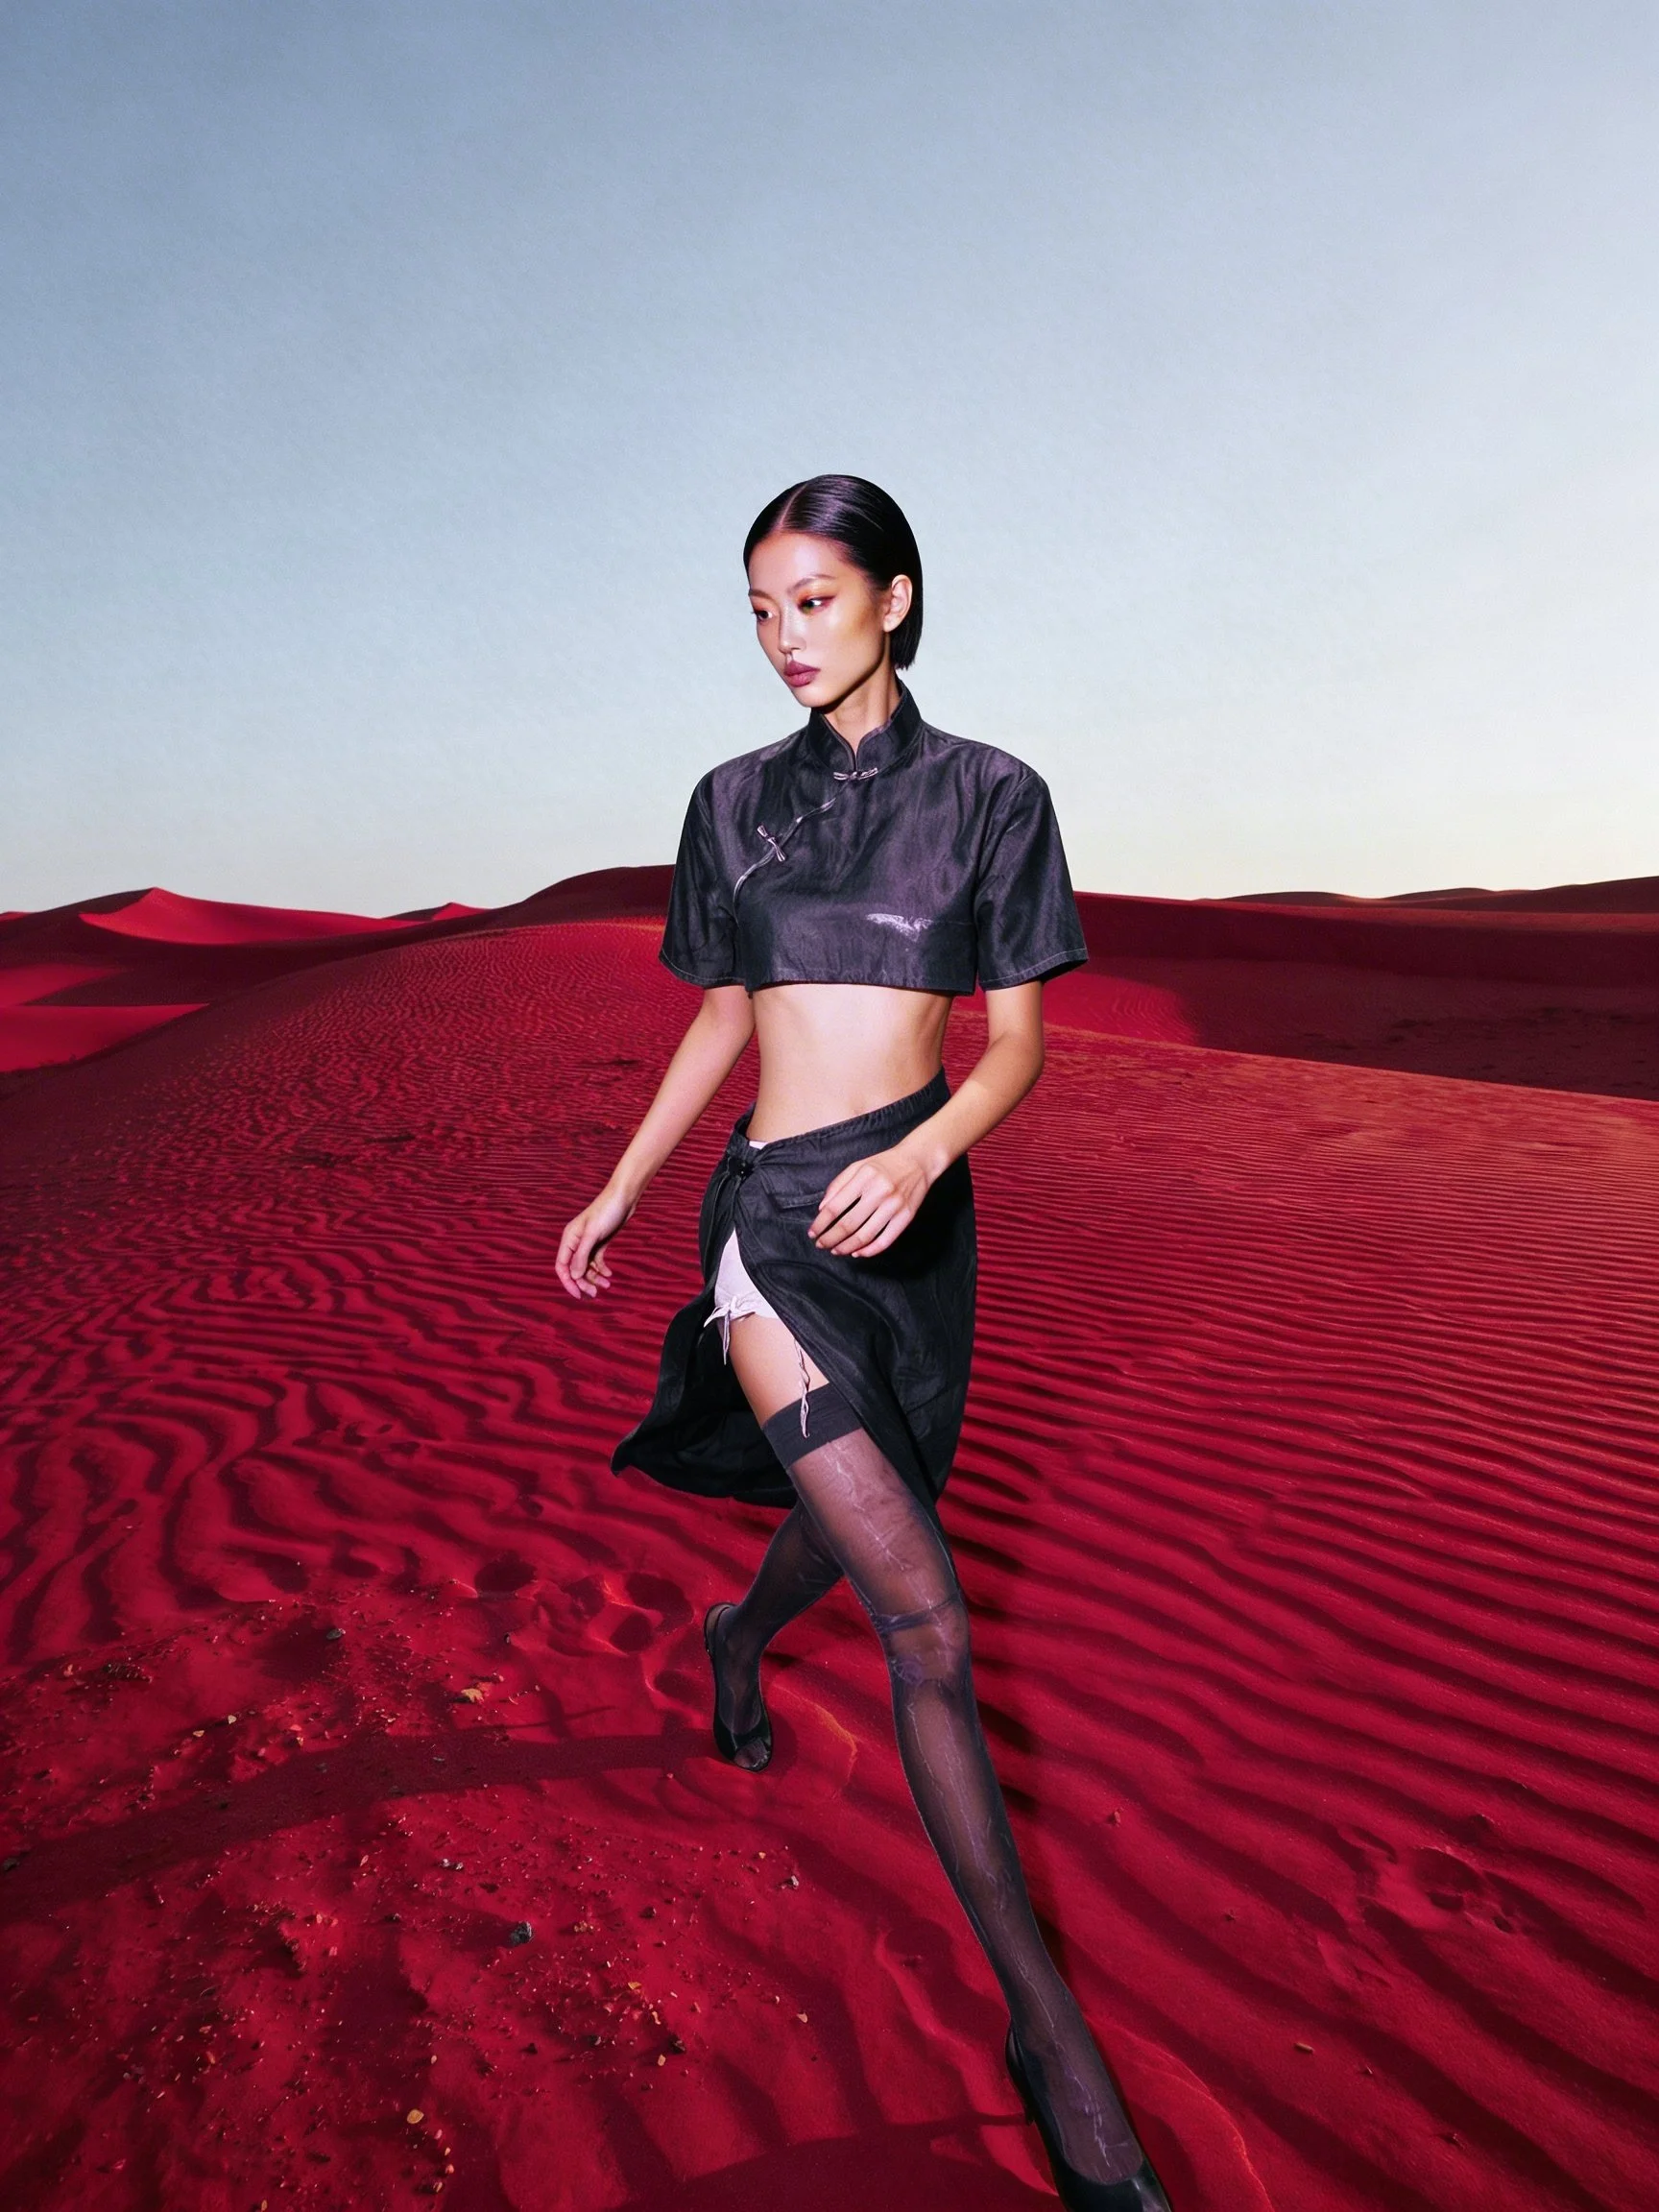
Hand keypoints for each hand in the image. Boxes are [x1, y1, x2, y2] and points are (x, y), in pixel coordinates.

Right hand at [556, 1186, 635, 1300]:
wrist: (624, 1199)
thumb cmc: (606, 1213)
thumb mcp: (593, 1235)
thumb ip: (582, 1256)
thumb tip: (573, 1277)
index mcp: (569, 1239)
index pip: (562, 1266)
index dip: (568, 1282)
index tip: (579, 1294)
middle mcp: (575, 1243)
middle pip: (574, 1269)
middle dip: (583, 1282)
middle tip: (595, 1294)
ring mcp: (587, 1243)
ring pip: (586, 1267)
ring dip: (595, 1278)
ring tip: (607, 1285)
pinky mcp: (599, 1243)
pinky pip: (597, 1262)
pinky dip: (602, 1269)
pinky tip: (609, 1275)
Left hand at [808, 1144, 931, 1258]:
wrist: (919, 1161)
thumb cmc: (885, 1164)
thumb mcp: (858, 1166)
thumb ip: (838, 1185)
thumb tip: (822, 1209)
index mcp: (864, 1177)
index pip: (835, 1207)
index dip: (821, 1223)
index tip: (813, 1233)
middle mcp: (879, 1192)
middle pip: (848, 1224)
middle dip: (830, 1238)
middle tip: (820, 1245)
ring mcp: (894, 1206)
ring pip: (865, 1236)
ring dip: (846, 1247)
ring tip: (836, 1250)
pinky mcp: (906, 1217)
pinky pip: (885, 1240)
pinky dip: (869, 1250)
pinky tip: (858, 1252)